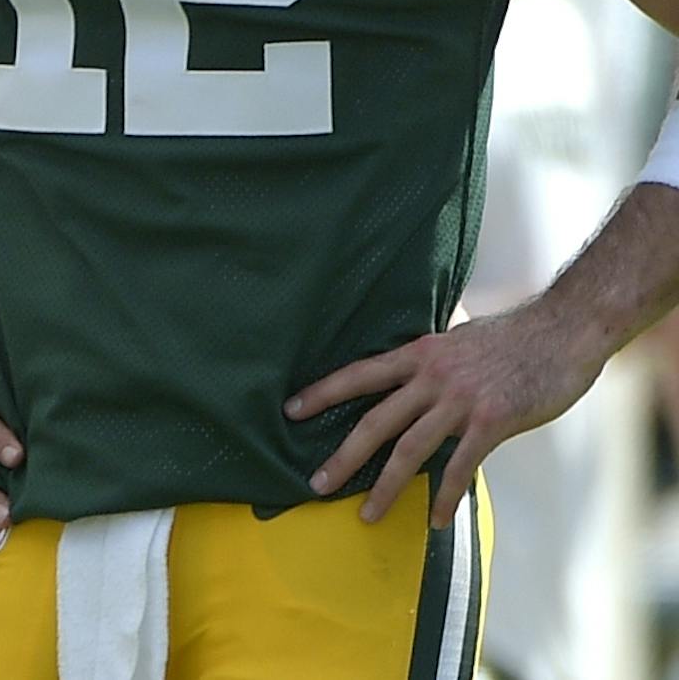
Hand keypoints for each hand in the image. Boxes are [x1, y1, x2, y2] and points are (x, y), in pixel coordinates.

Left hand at [287, 300, 600, 524]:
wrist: (561, 330)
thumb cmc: (512, 336)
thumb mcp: (457, 338)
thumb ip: (431, 359)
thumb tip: (411, 372)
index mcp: (419, 354)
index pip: (359, 374)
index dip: (323, 392)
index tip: (290, 410)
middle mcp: (431, 377)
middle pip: (375, 420)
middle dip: (343, 456)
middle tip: (315, 483)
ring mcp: (460, 400)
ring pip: (411, 450)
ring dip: (386, 487)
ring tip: (368, 515)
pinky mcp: (493, 421)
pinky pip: (461, 466)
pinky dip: (445, 496)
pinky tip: (435, 520)